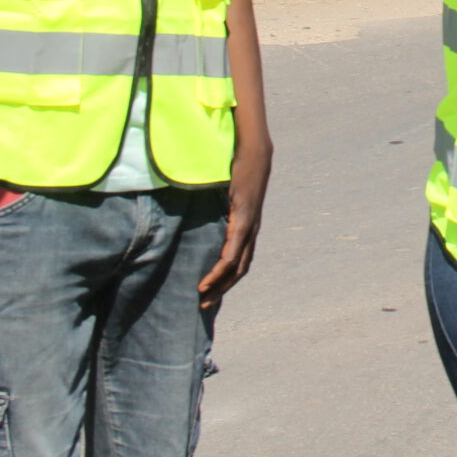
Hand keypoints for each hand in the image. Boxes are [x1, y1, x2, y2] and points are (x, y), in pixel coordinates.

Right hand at [199, 138, 271, 307]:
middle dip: (223, 289)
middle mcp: (252, 230)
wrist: (255, 150)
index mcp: (248, 226)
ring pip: (237, 264)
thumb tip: (201, 211)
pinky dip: (223, 266)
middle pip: (240, 269)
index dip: (227, 279)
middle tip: (205, 305)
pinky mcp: (244, 216)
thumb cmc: (239, 168)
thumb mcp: (226, 192)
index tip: (210, 293)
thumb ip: (218, 205)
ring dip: (220, 283)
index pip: (240, 261)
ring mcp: (250, 224)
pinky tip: (210, 278)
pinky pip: (234, 248)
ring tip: (203, 296)